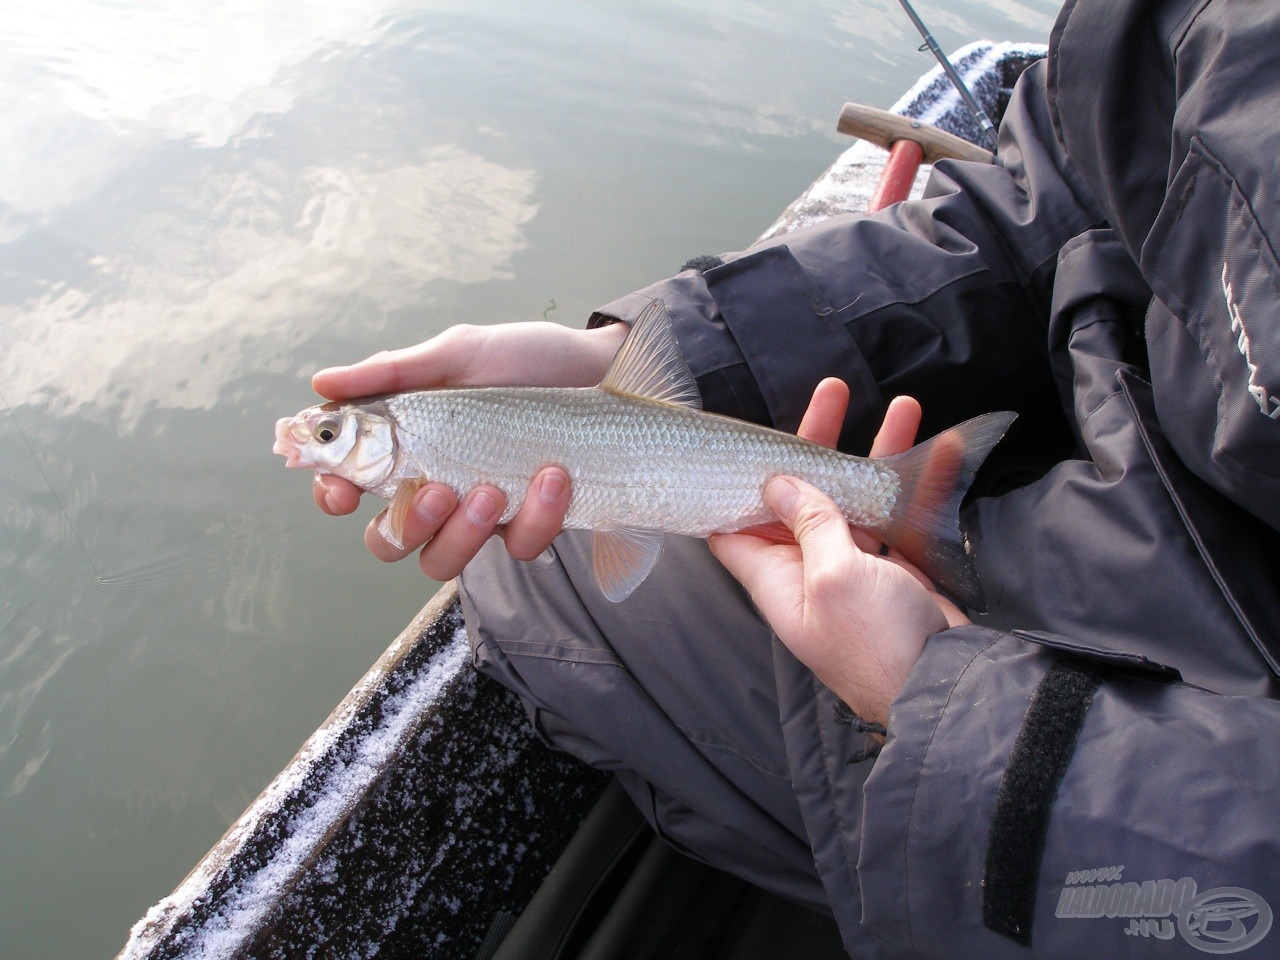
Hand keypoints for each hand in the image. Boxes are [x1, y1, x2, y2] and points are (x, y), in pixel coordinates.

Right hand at [311, 320, 628, 579]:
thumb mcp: (460, 353)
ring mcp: (482, 513)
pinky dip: (535, 516)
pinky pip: (518, 546)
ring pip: (441, 562)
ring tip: (492, 489)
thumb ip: (395, 372)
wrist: (600, 368)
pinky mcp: (531, 524)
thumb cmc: (524, 358)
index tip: (343, 491)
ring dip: (462, 534)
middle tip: (437, 491)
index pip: (348, 486)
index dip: (334, 495)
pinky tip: (553, 476)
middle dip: (405, 527)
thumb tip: (321, 382)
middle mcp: (435, 488)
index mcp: (406, 446)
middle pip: (387, 541)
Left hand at [709, 385, 968, 727]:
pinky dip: (915, 485)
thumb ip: (809, 524)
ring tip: (902, 406)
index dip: (734, 484)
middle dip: (816, 444)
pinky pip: (895, 519)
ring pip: (854, 501)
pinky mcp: (893, 574)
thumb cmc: (876, 643)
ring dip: (874, 454)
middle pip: (801, 497)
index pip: (733, 525)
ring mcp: (852, 572)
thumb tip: (779, 483)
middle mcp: (807, 570)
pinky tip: (942, 449)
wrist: (944, 687)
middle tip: (834, 394)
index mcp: (775, 576)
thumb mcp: (833, 575)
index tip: (741, 442)